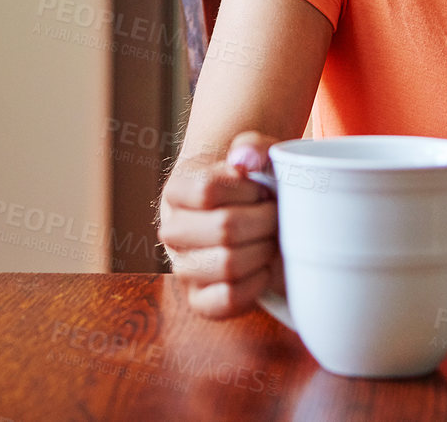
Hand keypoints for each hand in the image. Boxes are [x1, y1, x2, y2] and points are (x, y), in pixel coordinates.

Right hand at [158, 131, 282, 317]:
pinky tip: (262, 268)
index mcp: (177, 192)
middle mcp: (172, 231)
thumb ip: (254, 146)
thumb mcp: (258, 155)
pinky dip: (254, 284)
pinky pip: (226, 300)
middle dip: (263, 222)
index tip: (260, 189)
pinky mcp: (199, 300)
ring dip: (262, 251)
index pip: (207, 189)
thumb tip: (244, 160)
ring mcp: (183, 268)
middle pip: (224, 228)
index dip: (246, 190)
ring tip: (268, 240)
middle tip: (274, 216)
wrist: (251, 219)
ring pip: (228, 265)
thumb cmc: (254, 185)